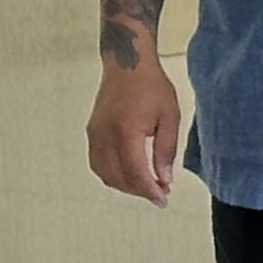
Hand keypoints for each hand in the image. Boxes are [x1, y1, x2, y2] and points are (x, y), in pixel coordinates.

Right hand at [85, 58, 182, 200]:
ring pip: (105, 174)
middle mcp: (105, 135)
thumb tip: (165, 179)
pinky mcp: (92, 132)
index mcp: (126, 130)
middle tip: (159, 191)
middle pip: (118, 178)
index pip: (135, 173)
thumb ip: (166, 150)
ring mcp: (95, 134)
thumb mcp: (170, 117)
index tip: (163, 199)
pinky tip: (129, 173)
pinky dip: (112, 174)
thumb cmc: (151, 86)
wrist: (128, 64)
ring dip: (125, 185)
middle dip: (139, 190)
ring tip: (146, 184)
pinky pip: (98, 163)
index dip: (149, 191)